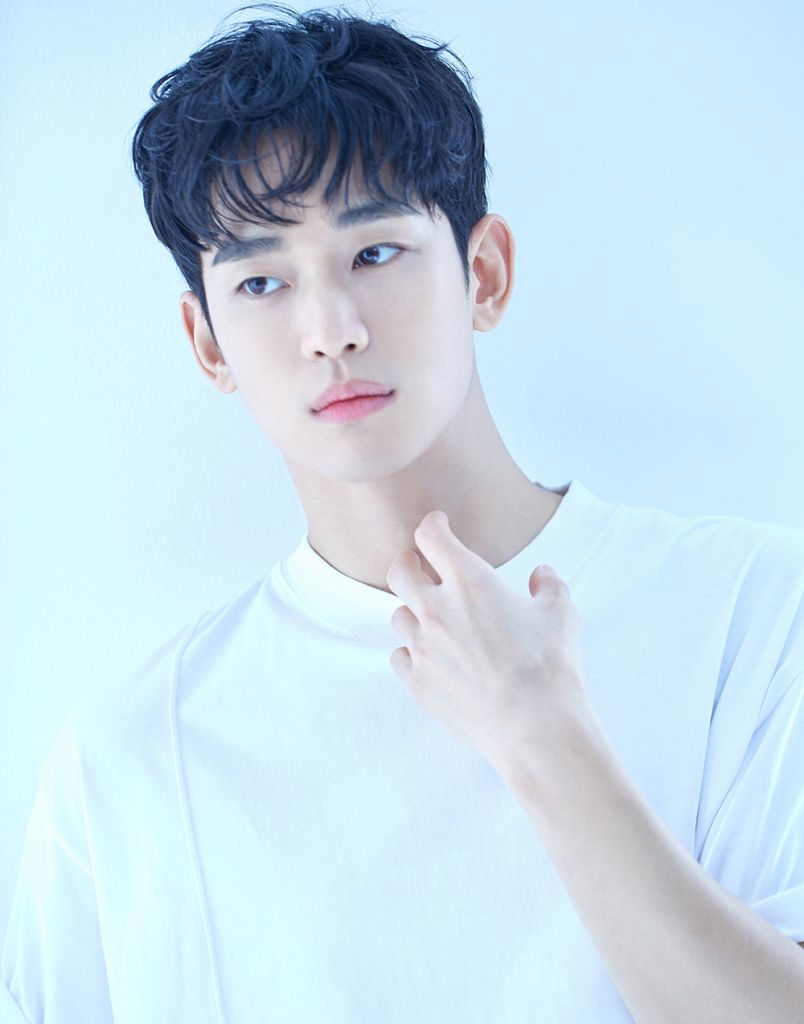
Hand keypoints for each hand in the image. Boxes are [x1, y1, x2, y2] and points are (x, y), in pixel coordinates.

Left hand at [386, 510, 591, 770]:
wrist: (534, 727)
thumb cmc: (550, 667)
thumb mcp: (561, 614)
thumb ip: (548, 585)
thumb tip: (541, 574)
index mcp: (469, 581)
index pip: (430, 536)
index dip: (433, 525)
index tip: (439, 525)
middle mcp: (436, 608)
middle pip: (400, 571)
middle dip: (409, 563)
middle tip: (420, 566)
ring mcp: (422, 646)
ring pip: (398, 615)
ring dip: (413, 611)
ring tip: (433, 618)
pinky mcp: (416, 681)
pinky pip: (399, 655)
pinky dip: (411, 651)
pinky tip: (430, 656)